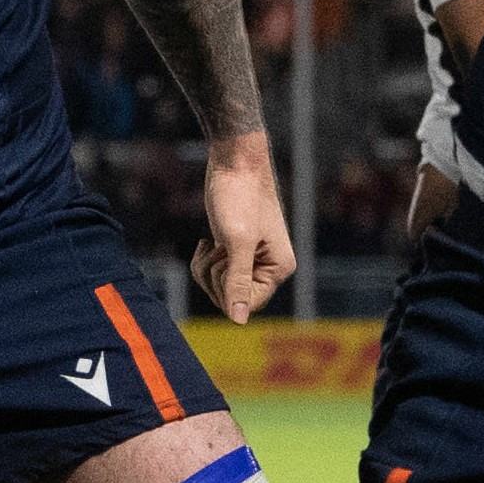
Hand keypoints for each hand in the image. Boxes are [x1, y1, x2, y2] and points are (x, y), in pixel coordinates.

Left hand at [195, 142, 294, 323]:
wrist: (233, 161)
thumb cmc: (239, 196)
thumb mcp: (236, 242)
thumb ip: (238, 282)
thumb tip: (239, 321)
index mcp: (279, 268)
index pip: (248, 303)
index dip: (227, 291)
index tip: (223, 261)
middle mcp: (269, 267)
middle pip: (231, 298)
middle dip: (214, 277)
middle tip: (217, 248)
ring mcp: (251, 259)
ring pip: (219, 286)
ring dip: (206, 268)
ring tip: (210, 242)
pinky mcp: (234, 250)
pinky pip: (214, 272)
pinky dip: (204, 260)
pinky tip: (206, 241)